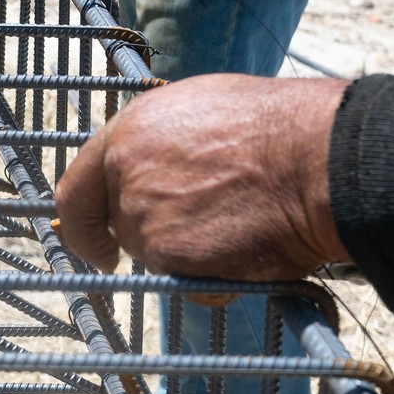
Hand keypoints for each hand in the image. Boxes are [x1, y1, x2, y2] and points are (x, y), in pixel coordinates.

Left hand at [55, 74, 352, 279]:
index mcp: (126, 135)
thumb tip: (147, 165)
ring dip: (193, 256)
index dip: (82, 225)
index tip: (97, 247)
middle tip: (204, 231)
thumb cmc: (276, 126)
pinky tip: (252, 248)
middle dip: (157, 238)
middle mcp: (124, 178)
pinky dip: (219, 281)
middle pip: (123, 229)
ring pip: (159, 258)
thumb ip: (158, 142)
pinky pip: (191, 286)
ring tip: (242, 223)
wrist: (318, 158)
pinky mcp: (173, 259)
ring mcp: (145, 221)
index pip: (76, 191)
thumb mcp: (198, 108)